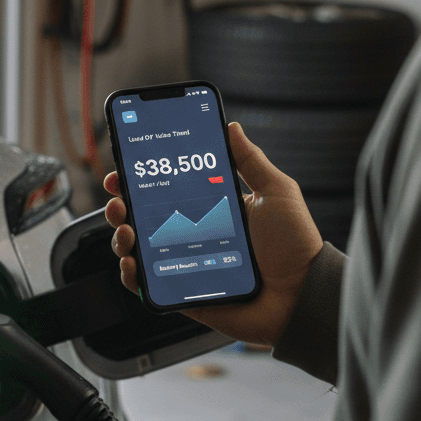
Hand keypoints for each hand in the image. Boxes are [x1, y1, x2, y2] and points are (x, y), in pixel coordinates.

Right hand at [104, 122, 323, 345]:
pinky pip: (148, 284)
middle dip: (122, 204)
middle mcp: (194, 234)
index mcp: (212, 209)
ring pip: (139, 248)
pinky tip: (131, 263)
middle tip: (119, 197)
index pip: (168, 189)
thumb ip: (252, 161)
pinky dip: (131, 275)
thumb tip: (232, 126)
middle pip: (144, 217)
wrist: (301, 294)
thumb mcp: (276, 193)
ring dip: (121, 236)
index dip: (143, 177)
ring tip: (126, 230)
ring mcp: (185, 264)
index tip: (127, 165)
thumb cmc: (295, 246)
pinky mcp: (183, 292)